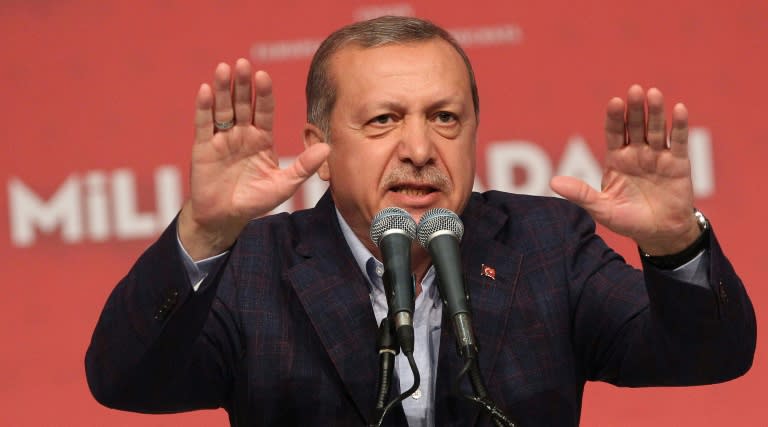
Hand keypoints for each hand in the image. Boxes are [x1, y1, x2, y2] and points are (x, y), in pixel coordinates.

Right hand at [179, 59, 329, 259]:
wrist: (225, 217)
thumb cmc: (255, 201)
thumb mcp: (284, 185)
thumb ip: (303, 167)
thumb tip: (328, 148)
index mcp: (262, 139)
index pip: (264, 111)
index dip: (264, 94)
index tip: (264, 77)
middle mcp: (242, 134)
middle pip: (243, 104)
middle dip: (243, 85)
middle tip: (243, 64)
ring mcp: (222, 138)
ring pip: (222, 108)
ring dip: (222, 89)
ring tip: (223, 68)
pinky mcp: (203, 147)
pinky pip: (204, 124)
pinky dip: (204, 107)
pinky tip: (205, 90)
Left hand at [550, 85, 700, 254]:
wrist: (658, 233)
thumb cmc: (627, 220)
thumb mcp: (601, 209)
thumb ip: (581, 194)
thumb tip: (553, 182)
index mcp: (616, 159)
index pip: (613, 132)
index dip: (614, 117)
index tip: (614, 102)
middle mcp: (637, 153)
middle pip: (635, 126)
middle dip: (635, 109)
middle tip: (635, 90)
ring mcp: (657, 156)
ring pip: (656, 129)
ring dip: (656, 112)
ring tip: (654, 94)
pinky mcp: (678, 163)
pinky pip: (678, 142)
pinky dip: (679, 126)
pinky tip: (678, 109)